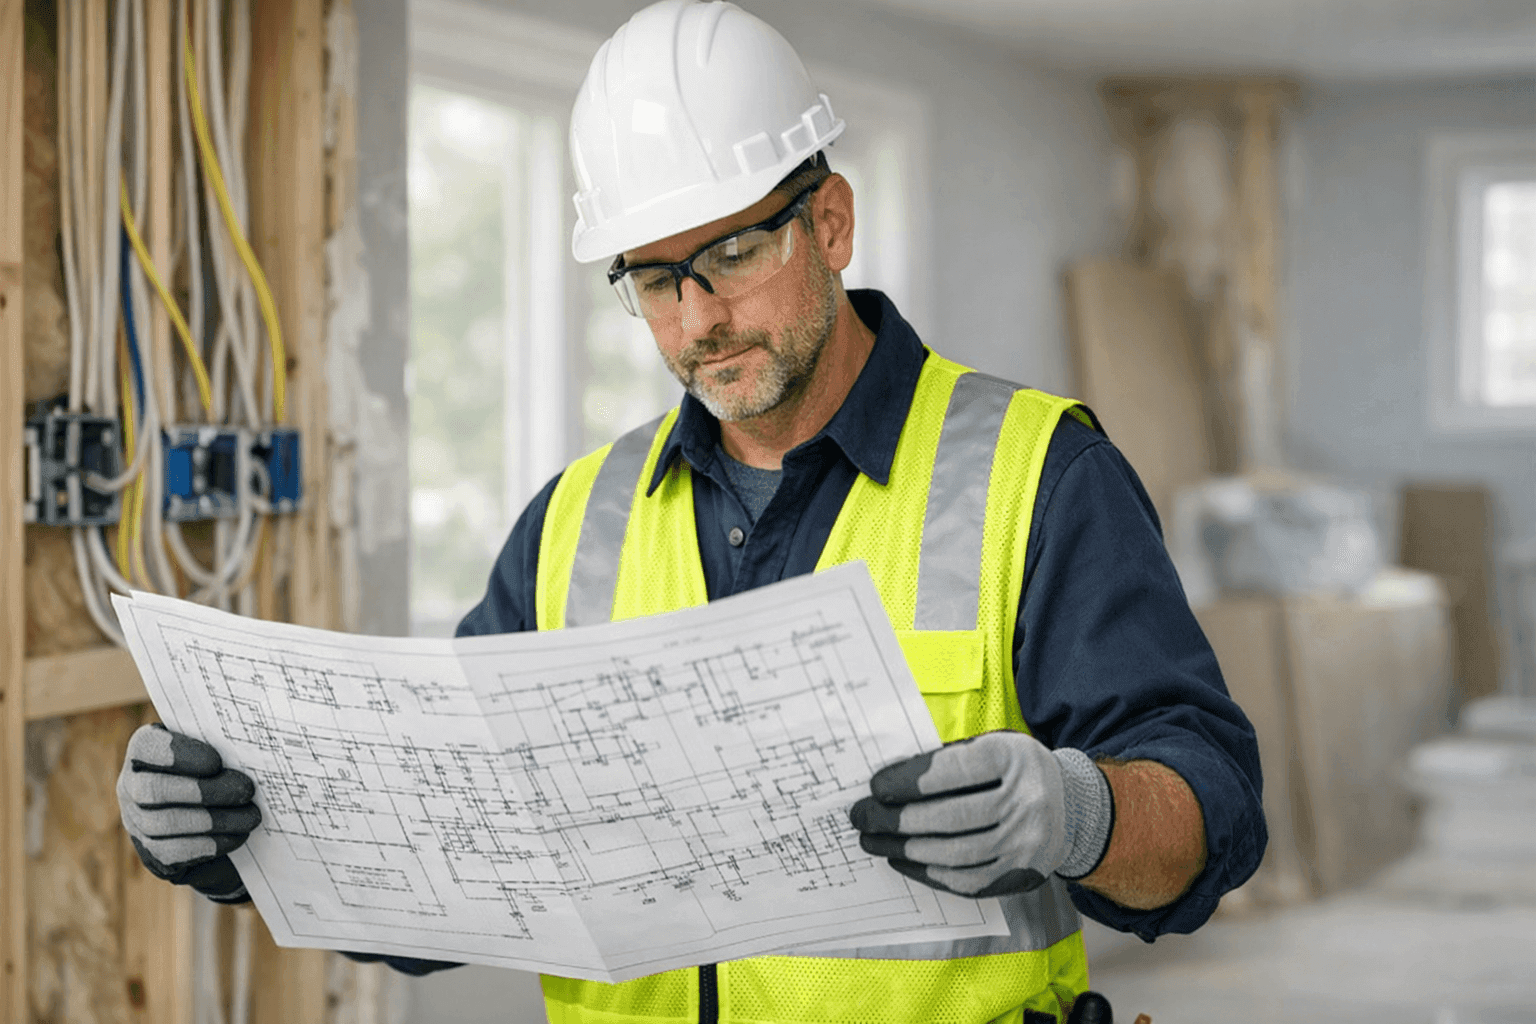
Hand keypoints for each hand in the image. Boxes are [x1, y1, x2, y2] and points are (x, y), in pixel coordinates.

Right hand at [117, 723, 261, 902]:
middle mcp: (132, 784)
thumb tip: (253, 743)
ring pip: (164, 824)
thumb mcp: (219, 747)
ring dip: (214, 821)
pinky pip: (173, 852)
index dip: (178, 754)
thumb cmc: (222, 767)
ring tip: (252, 816)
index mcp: (145, 749)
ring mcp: (137, 821)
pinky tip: (238, 836)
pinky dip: (209, 844)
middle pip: (154, 790)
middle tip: (246, 790)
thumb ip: (224, 741)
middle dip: (203, 792)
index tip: (217, 761)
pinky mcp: (151, 852)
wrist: (217, 812)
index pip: (147, 745)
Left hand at [848, 730, 1110, 897]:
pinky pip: (965, 880)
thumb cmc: (1012, 771)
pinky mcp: (1019, 876)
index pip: (953, 771)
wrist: (1070, 807)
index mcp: (1014, 759)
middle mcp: (1026, 802)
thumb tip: (888, 783)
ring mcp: (1026, 844)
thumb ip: (947, 761)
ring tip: (872, 841)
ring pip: (954, 853)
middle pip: (950, 817)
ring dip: (904, 849)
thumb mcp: (990, 747)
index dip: (909, 781)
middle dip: (896, 820)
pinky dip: (926, 872)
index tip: (875, 788)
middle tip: (861, 818)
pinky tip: (901, 860)